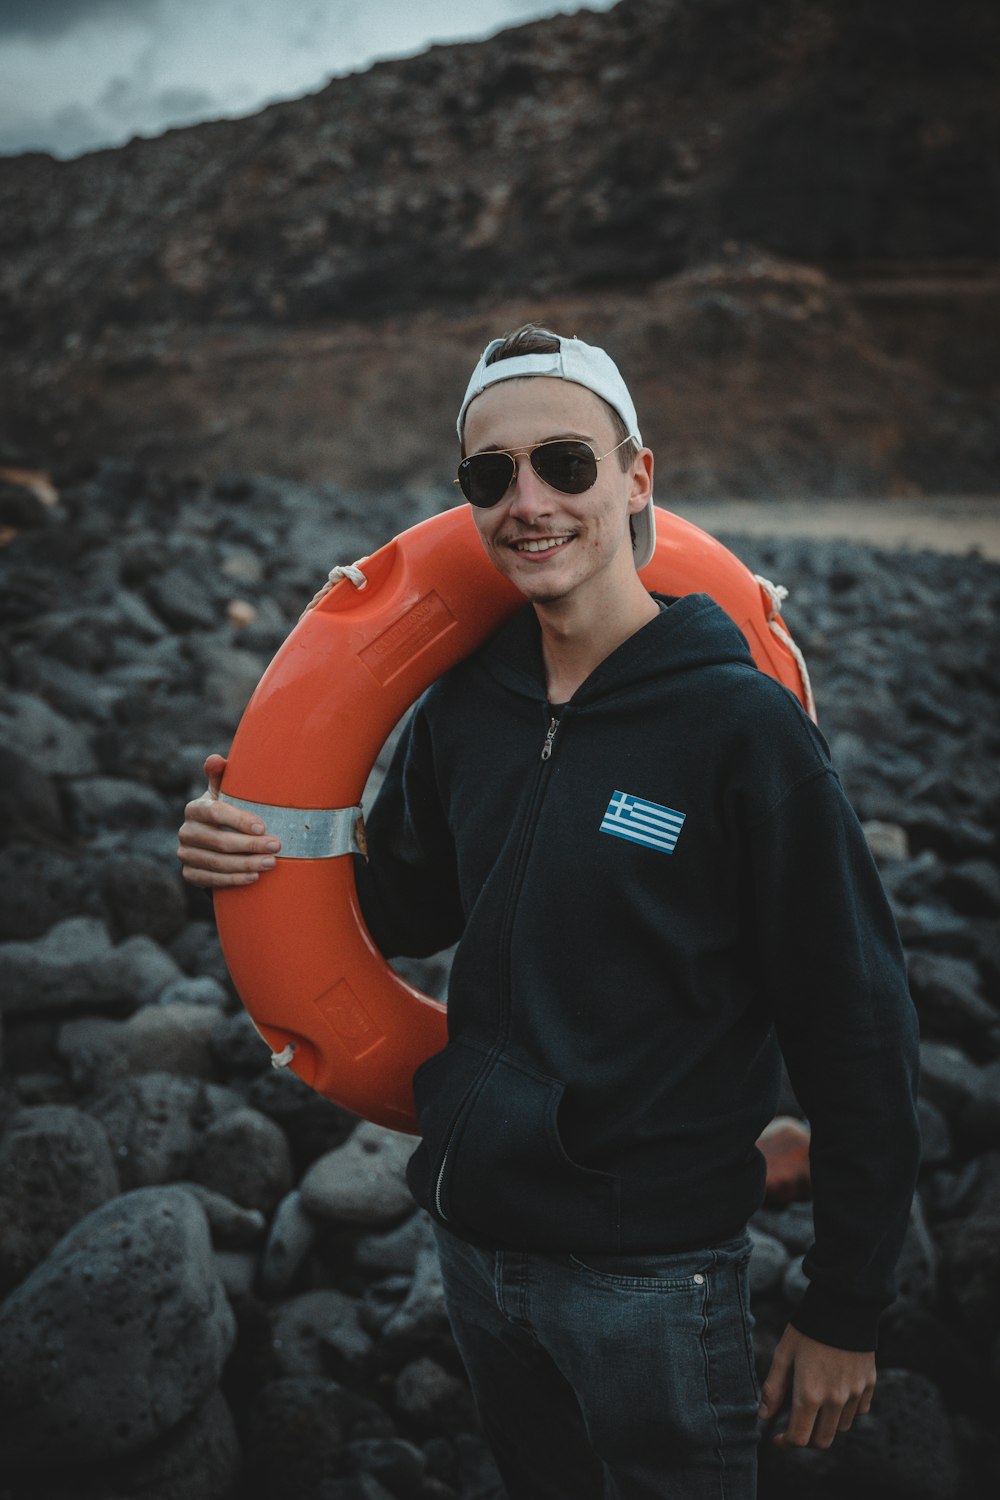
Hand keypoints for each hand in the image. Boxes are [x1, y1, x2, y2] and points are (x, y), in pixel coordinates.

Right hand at [177, 754, 281, 886]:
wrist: (213, 840)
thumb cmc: (227, 810)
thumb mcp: (225, 792)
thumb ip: (221, 775)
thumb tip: (216, 759)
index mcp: (195, 808)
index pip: (215, 813)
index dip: (238, 820)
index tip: (263, 827)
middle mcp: (185, 831)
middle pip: (220, 841)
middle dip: (251, 845)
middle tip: (276, 847)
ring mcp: (185, 854)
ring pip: (218, 863)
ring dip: (247, 865)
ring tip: (271, 863)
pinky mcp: (189, 874)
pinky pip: (211, 880)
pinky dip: (234, 880)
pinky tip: (254, 878)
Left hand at [757, 1324, 875, 1448]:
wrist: (842, 1306)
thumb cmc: (807, 1329)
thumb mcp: (783, 1354)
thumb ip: (773, 1388)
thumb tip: (763, 1416)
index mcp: (810, 1394)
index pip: (799, 1438)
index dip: (786, 1443)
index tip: (777, 1438)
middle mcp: (835, 1400)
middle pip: (822, 1440)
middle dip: (806, 1439)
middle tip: (795, 1424)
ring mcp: (855, 1394)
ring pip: (841, 1428)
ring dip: (826, 1424)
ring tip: (815, 1404)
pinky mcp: (869, 1385)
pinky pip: (859, 1411)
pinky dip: (846, 1411)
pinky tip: (836, 1394)